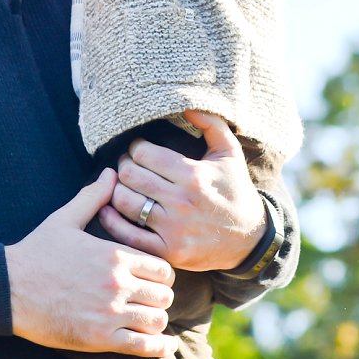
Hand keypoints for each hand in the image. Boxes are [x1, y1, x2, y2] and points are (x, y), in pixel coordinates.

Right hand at [4, 169, 178, 357]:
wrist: (9, 288)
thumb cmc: (37, 253)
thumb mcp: (65, 218)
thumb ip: (94, 196)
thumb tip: (111, 172)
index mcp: (114, 255)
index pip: (162, 267)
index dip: (162, 274)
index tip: (153, 278)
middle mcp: (117, 283)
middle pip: (164, 294)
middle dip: (161, 297)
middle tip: (151, 299)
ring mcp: (110, 312)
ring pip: (157, 319)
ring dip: (157, 320)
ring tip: (148, 319)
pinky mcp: (100, 338)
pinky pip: (142, 345)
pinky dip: (157, 347)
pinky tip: (162, 345)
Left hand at [99, 111, 267, 271]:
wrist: (250, 239)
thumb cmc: (236, 191)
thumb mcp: (230, 153)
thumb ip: (211, 124)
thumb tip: (186, 106)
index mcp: (193, 175)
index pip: (144, 154)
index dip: (136, 148)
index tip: (138, 150)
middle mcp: (181, 202)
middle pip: (131, 176)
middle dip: (124, 166)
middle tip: (127, 165)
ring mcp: (173, 229)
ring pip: (124, 202)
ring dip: (116, 190)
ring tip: (123, 185)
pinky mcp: (167, 251)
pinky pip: (127, 235)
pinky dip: (111, 220)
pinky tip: (108, 208)